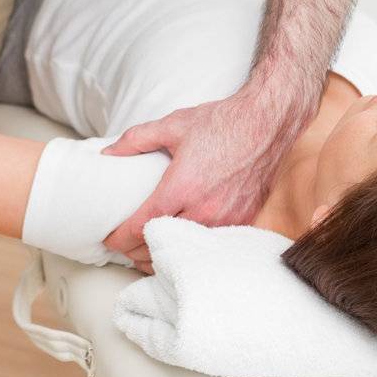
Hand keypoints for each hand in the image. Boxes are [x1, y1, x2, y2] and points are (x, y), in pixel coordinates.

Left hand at [99, 85, 299, 263]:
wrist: (268, 124)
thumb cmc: (222, 123)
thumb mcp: (173, 124)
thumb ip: (136, 139)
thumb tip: (108, 153)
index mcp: (183, 187)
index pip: (142, 226)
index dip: (121, 238)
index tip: (109, 239)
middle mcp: (205, 209)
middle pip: (161, 246)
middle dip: (136, 251)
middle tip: (123, 246)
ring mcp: (226, 219)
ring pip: (186, 250)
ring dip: (163, 254)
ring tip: (146, 251)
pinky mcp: (243, 221)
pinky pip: (210, 243)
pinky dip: (191, 247)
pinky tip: (180, 244)